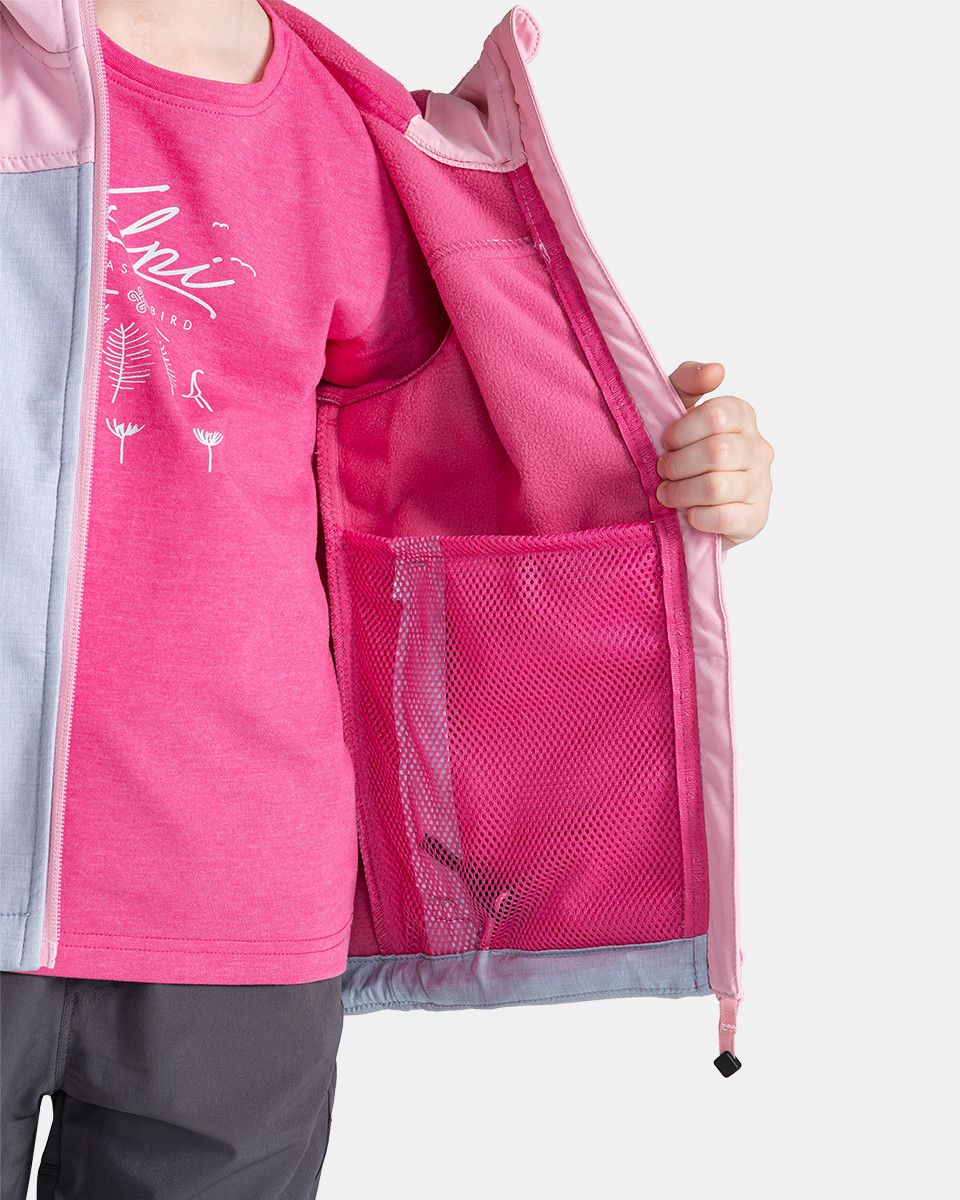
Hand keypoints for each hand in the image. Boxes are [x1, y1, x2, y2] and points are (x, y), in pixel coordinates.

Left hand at [655, 362, 772, 550]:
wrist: (684, 503)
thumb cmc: (680, 450)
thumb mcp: (675, 407)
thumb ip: (688, 380)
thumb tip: (716, 370)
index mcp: (742, 416)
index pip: (717, 415)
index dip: (682, 431)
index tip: (666, 441)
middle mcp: (759, 448)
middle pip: (716, 452)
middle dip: (677, 464)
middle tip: (663, 471)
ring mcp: (761, 484)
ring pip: (716, 487)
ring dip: (681, 492)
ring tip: (668, 493)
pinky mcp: (756, 518)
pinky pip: (724, 517)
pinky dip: (697, 517)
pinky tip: (689, 514)